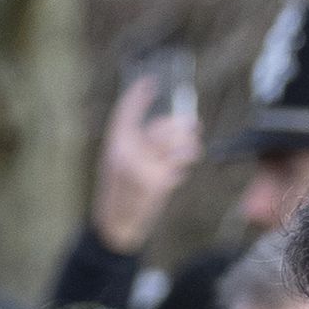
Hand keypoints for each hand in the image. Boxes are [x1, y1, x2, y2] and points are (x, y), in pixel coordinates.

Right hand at [92, 75, 201, 255]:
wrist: (116, 226)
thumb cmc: (117, 194)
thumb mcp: (114, 163)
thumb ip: (132, 144)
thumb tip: (161, 127)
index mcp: (114, 143)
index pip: (126, 110)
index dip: (138, 94)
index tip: (150, 82)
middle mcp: (128, 152)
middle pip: (161, 126)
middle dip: (181, 125)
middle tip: (194, 124)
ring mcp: (143, 167)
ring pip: (174, 144)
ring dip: (190, 143)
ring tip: (195, 145)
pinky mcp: (157, 182)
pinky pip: (178, 166)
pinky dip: (183, 166)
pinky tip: (183, 169)